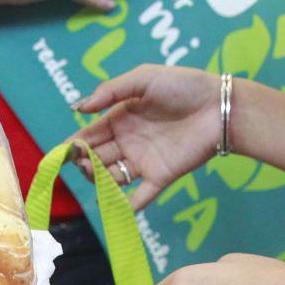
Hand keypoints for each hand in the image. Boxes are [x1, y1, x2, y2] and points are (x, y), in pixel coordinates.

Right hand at [72, 65, 220, 208]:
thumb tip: (76, 109)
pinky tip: (116, 208)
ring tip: (96, 173)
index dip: (74, 145)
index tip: (62, 152)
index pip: (89, 136)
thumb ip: (110, 91)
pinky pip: (140, 197)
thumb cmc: (184, 86)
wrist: (221, 106)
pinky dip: (127, 206)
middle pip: (96, 159)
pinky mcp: (161, 177)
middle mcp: (128, 143)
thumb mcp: (144, 77)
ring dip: (99, 181)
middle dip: (84, 163)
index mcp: (120, 120)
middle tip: (82, 161)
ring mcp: (143, 162)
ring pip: (111, 179)